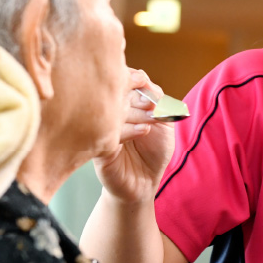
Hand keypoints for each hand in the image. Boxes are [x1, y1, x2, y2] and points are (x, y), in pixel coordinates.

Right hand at [93, 68, 175, 204]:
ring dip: (136, 113)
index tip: (149, 88)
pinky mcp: (99, 147)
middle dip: (137, 96)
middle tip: (151, 106)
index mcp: (121, 102)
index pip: (122, 80)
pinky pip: (109, 132)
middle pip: (116, 92)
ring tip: (150, 121)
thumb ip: (158, 100)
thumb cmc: (153, 150)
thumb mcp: (163, 122)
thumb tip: (146, 81)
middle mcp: (109, 113)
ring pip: (112, 110)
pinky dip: (129, 129)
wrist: (144, 182)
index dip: (136, 80)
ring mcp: (103, 129)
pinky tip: (143, 131)